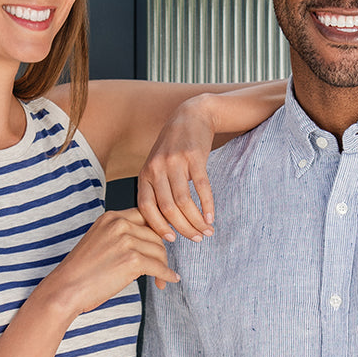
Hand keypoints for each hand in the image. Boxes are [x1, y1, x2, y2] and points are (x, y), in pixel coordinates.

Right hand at [36, 209, 180, 320]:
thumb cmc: (81, 271)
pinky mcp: (133, 260)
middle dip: (160, 252)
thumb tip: (152, 242)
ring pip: (160, 251)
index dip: (158, 230)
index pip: (147, 216)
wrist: (65, 289)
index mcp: (111, 217)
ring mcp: (127, 241)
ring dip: (163, 266)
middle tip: (160, 267)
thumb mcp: (100, 240)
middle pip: (156, 234)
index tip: (164, 241)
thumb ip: (122, 235)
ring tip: (159, 279)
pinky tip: (168, 280)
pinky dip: (166, 275)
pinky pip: (160, 267)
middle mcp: (120, 224)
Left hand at [137, 96, 215, 242]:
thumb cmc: (174, 147)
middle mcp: (156, 168)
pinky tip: (212, 216)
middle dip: (183, 228)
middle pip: (167, 208)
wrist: (191, 116)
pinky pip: (201, 187)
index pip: (146, 208)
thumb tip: (163, 224)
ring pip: (183, 201)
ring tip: (207, 231)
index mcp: (145, 174)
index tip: (171, 240)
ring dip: (196, 220)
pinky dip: (207, 205)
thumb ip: (156, 190)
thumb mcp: (157, 166)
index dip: (158, 227)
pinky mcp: (194, 156)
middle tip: (196, 239)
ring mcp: (175, 162)